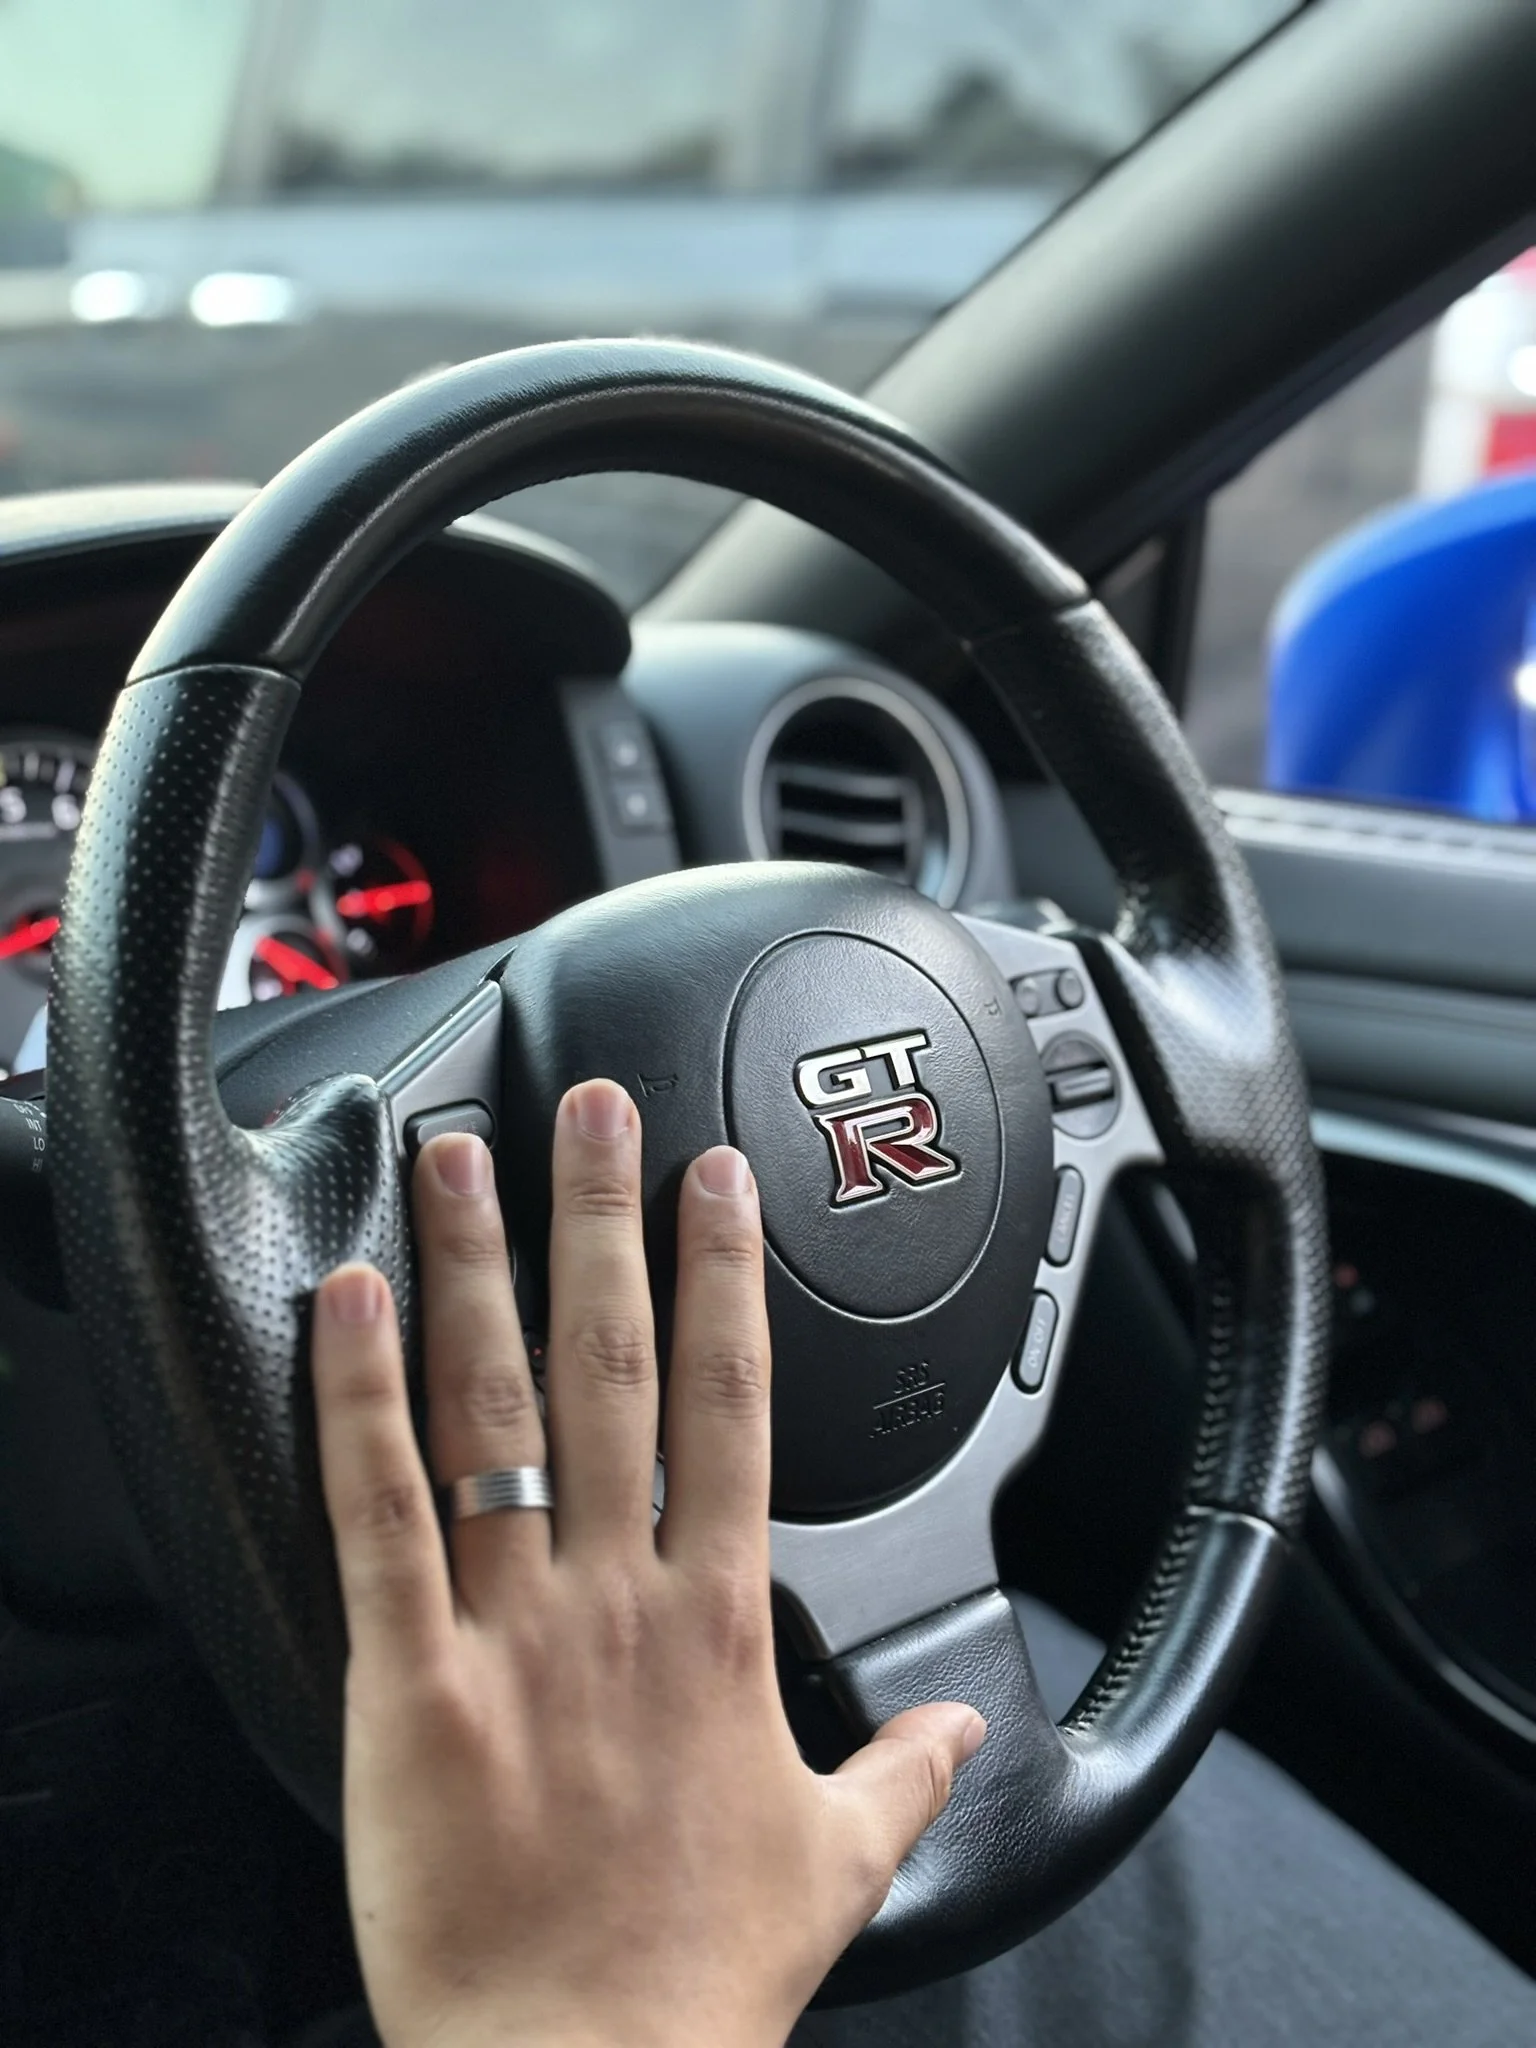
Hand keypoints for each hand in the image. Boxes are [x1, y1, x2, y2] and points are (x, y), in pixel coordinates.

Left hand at [312, 1077, 984, 2047]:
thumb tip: (967, 1728)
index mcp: (719, 1622)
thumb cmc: (698, 1979)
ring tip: (456, 1162)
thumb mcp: (835, 1863)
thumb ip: (909, 1772)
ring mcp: (512, 1630)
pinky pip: (380, 1514)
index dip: (723, 1275)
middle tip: (588, 1111)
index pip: (731, 1401)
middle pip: (612, 1366)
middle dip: (601, 1221)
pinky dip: (359, 1401)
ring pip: (492, 1410)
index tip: (715, 1181)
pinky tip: (345, 1306)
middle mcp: (619, 1599)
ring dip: (472, 1271)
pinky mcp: (407, 1683)